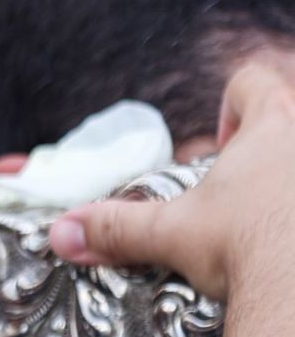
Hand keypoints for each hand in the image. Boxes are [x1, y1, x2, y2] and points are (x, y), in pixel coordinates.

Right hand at [50, 63, 294, 336]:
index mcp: (274, 127)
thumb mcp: (173, 235)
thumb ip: (118, 228)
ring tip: (264, 228)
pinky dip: (291, 221)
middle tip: (238, 195)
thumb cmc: (249, 248)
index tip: (219, 150)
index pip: (253, 83)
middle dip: (262, 157)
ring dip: (279, 189)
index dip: (231, 108)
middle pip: (287, 124)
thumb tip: (64, 232)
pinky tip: (283, 253)